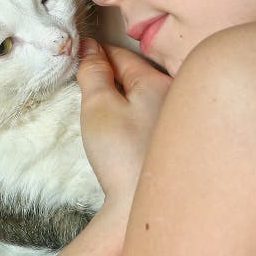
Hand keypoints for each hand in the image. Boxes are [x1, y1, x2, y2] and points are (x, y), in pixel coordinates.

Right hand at [77, 39, 171, 210]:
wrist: (138, 206)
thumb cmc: (121, 155)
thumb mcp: (98, 106)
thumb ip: (93, 72)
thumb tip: (89, 48)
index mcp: (158, 82)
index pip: (121, 55)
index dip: (96, 52)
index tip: (78, 52)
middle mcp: (175, 95)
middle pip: (135, 72)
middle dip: (110, 71)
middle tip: (84, 78)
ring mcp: (176, 119)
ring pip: (142, 93)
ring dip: (121, 92)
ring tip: (98, 102)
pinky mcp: (173, 139)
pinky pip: (149, 112)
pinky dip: (131, 111)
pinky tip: (120, 126)